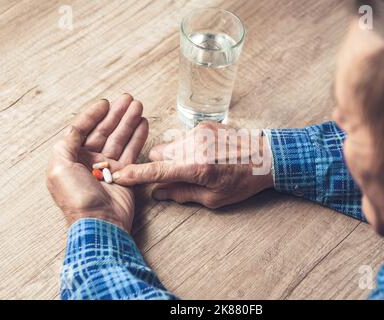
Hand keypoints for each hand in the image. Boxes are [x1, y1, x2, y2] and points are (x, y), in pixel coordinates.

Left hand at [46, 94, 147, 232]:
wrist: (100, 223)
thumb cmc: (77, 199)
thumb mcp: (59, 168)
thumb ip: (66, 144)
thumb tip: (75, 129)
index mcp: (71, 159)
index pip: (82, 130)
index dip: (93, 115)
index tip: (105, 102)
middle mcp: (90, 161)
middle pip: (104, 131)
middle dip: (116, 114)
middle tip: (128, 99)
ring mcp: (109, 168)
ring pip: (120, 139)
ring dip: (129, 122)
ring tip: (138, 106)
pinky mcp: (125, 174)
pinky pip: (132, 151)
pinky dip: (138, 137)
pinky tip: (143, 124)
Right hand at [112, 121, 272, 208]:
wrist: (266, 157)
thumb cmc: (243, 182)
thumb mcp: (214, 198)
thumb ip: (182, 194)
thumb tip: (158, 193)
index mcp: (197, 167)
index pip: (157, 171)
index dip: (135, 175)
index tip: (117, 176)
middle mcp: (194, 146)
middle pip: (159, 153)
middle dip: (162, 165)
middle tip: (178, 175)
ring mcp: (200, 132)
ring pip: (170, 145)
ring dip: (175, 157)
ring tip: (198, 165)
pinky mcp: (205, 125)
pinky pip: (184, 137)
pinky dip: (187, 147)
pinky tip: (208, 154)